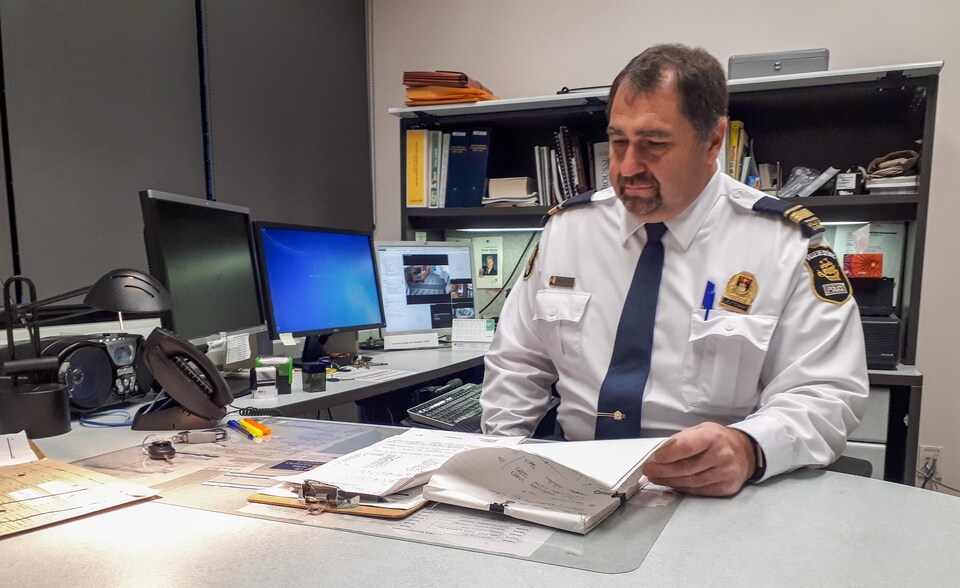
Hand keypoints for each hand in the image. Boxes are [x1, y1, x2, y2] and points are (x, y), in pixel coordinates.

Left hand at [641, 423, 755, 496]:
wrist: (745, 452)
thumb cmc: (718, 440)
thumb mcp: (700, 430)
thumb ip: (680, 441)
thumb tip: (658, 455)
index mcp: (713, 436)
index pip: (687, 446)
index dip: (668, 454)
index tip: (654, 458)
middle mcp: (722, 455)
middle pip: (686, 468)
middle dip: (663, 470)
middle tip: (649, 471)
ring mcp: (726, 473)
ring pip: (691, 482)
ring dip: (669, 481)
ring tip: (656, 478)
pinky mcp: (726, 487)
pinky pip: (699, 491)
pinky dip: (682, 488)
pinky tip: (672, 484)